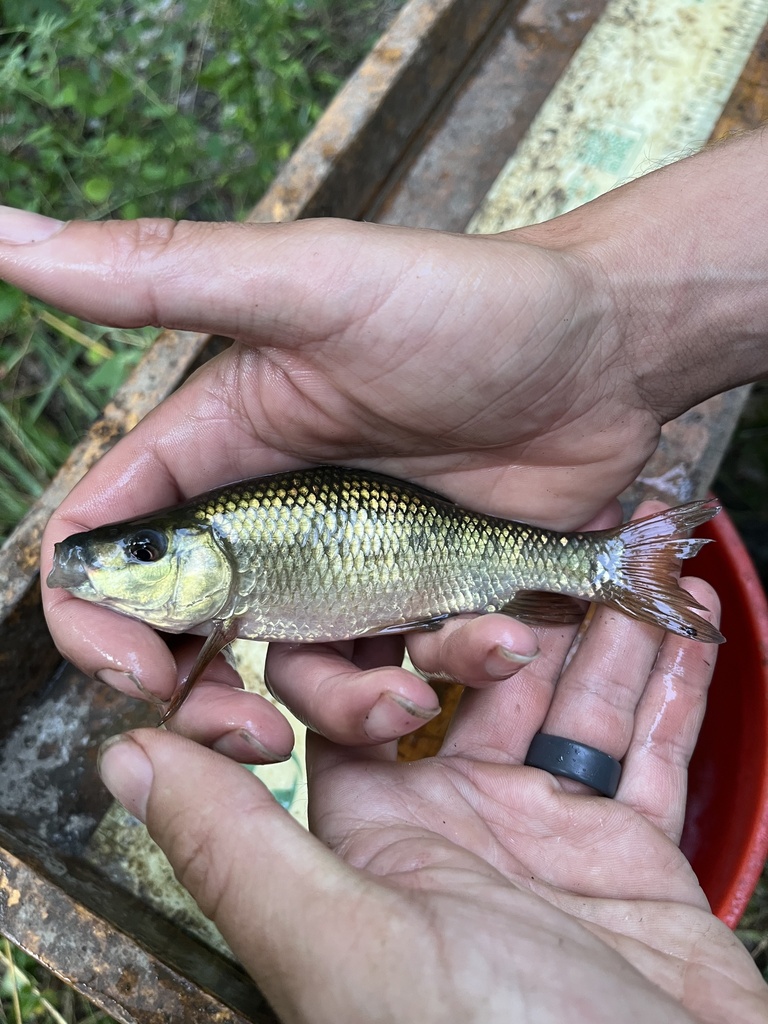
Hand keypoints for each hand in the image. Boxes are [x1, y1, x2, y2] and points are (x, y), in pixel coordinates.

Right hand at [10, 202, 655, 744]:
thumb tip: (7, 233)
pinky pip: (396, 669)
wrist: (604, 352)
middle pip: (185, 637)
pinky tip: (489, 640)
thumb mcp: (309, 284)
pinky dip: (434, 677)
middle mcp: (269, 515)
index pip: (106, 542)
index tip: (134, 673)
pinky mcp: (420, 595)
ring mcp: (346, 563)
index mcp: (219, 446)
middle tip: (252, 737)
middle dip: (204, 702)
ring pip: (292, 673)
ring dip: (341, 707)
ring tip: (406, 693)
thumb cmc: (461, 303)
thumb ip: (162, 276)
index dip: (94, 618)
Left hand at [97, 575, 767, 1023]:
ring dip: (602, 630)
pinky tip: (688, 622)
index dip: (383, 631)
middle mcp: (456, 824)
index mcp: (376, 835)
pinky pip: (652, 750)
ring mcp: (545, 832)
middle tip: (549, 554)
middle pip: (475, 682)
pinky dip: (673, 687)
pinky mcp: (629, 854)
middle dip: (510, 615)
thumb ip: (238, 843)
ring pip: (572, 697)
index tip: (416, 557)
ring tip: (632, 558)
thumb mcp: (345, 942)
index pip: (357, 698)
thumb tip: (123, 755)